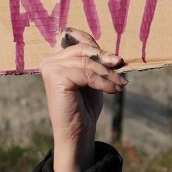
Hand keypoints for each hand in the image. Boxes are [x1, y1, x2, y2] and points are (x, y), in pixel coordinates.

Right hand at [40, 33, 125, 171]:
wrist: (77, 131)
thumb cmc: (85, 105)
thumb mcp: (92, 78)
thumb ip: (95, 61)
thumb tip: (114, 53)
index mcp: (56, 58)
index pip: (77, 40)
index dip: (96, 45)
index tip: (114, 57)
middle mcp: (50, 61)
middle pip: (83, 49)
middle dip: (105, 57)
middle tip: (121, 65)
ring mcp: (51, 68)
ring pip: (87, 62)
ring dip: (108, 73)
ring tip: (121, 82)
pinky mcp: (56, 78)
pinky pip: (88, 74)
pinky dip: (104, 82)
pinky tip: (114, 90)